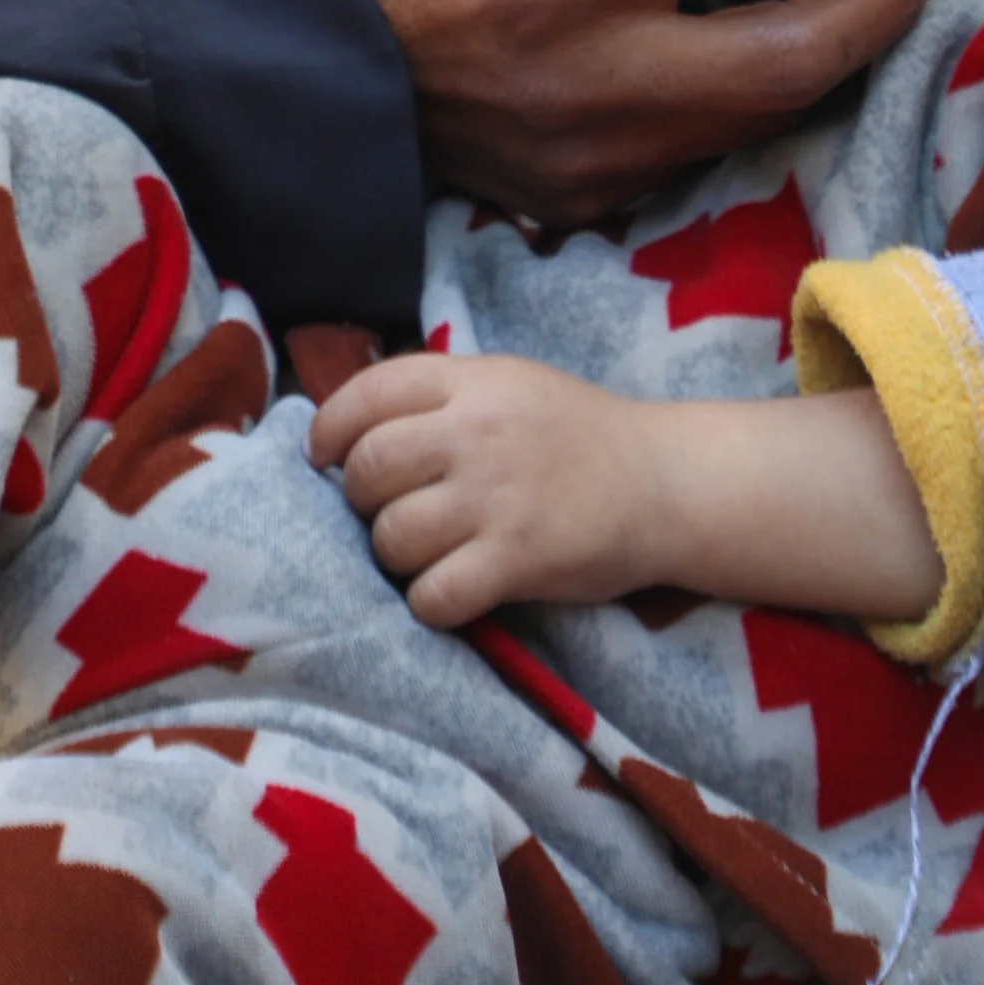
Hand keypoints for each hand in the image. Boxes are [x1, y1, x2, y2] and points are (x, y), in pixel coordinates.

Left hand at [310, 348, 663, 627]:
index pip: (367, 395)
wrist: (661, 482)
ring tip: (424, 553)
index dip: (329, 430)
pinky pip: (434, 595)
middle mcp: (475, 433)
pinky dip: (430, 602)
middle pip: (368, 469)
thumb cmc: (576, 433)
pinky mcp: (517, 560)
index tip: (322, 458)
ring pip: (391, 537)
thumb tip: (354, 428)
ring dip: (395, 554)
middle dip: (361, 499)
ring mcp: (495, 498)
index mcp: (469, 382)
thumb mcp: (507, 384)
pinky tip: (450, 591)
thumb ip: (439, 398)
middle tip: (386, 510)